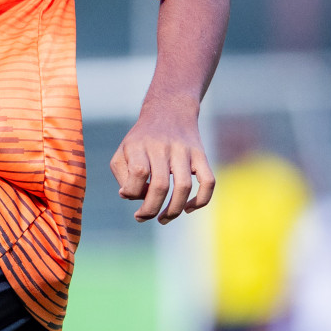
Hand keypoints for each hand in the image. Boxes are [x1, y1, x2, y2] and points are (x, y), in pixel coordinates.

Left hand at [110, 96, 214, 223]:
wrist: (169, 111)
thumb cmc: (142, 139)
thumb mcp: (123, 151)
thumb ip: (121, 175)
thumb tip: (128, 196)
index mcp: (140, 145)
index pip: (139, 173)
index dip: (134, 191)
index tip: (132, 194)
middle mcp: (163, 147)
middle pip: (160, 186)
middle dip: (151, 209)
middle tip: (143, 217)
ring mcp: (184, 151)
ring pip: (184, 187)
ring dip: (174, 210)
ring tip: (164, 219)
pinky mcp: (201, 155)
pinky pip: (208, 181)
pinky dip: (201, 200)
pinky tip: (189, 208)